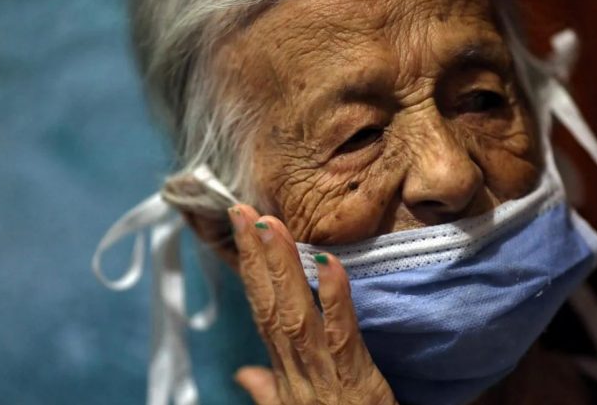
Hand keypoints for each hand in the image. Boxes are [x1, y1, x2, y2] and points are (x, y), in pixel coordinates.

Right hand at [228, 204, 397, 404]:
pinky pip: (342, 336)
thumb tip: (245, 373)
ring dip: (280, 268)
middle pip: (271, 308)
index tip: (241, 227)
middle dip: (255, 257)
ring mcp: (322, 380)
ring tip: (270, 225)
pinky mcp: (355, 385)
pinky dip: (334, 298)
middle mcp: (297, 374)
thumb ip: (271, 392)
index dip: (249, 270)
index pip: (262, 312)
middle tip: (244, 210)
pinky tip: (330, 260)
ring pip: (295, 317)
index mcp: (288, 374)